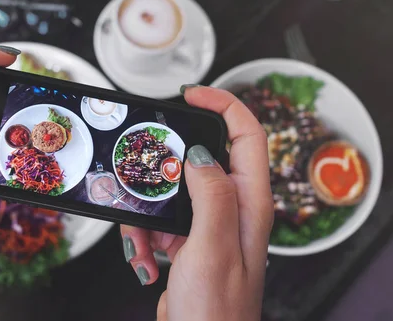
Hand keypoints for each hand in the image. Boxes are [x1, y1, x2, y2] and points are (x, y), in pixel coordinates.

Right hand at [120, 86, 272, 320]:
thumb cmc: (216, 311)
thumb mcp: (212, 246)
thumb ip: (211, 193)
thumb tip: (199, 154)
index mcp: (249, 202)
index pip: (246, 134)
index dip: (222, 105)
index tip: (191, 94)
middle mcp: (232, 207)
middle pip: (196, 160)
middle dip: (162, 170)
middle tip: (143, 177)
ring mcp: (208, 223)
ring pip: (168, 191)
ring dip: (146, 214)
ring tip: (144, 245)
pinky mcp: (187, 239)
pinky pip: (158, 219)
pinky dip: (143, 236)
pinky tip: (145, 259)